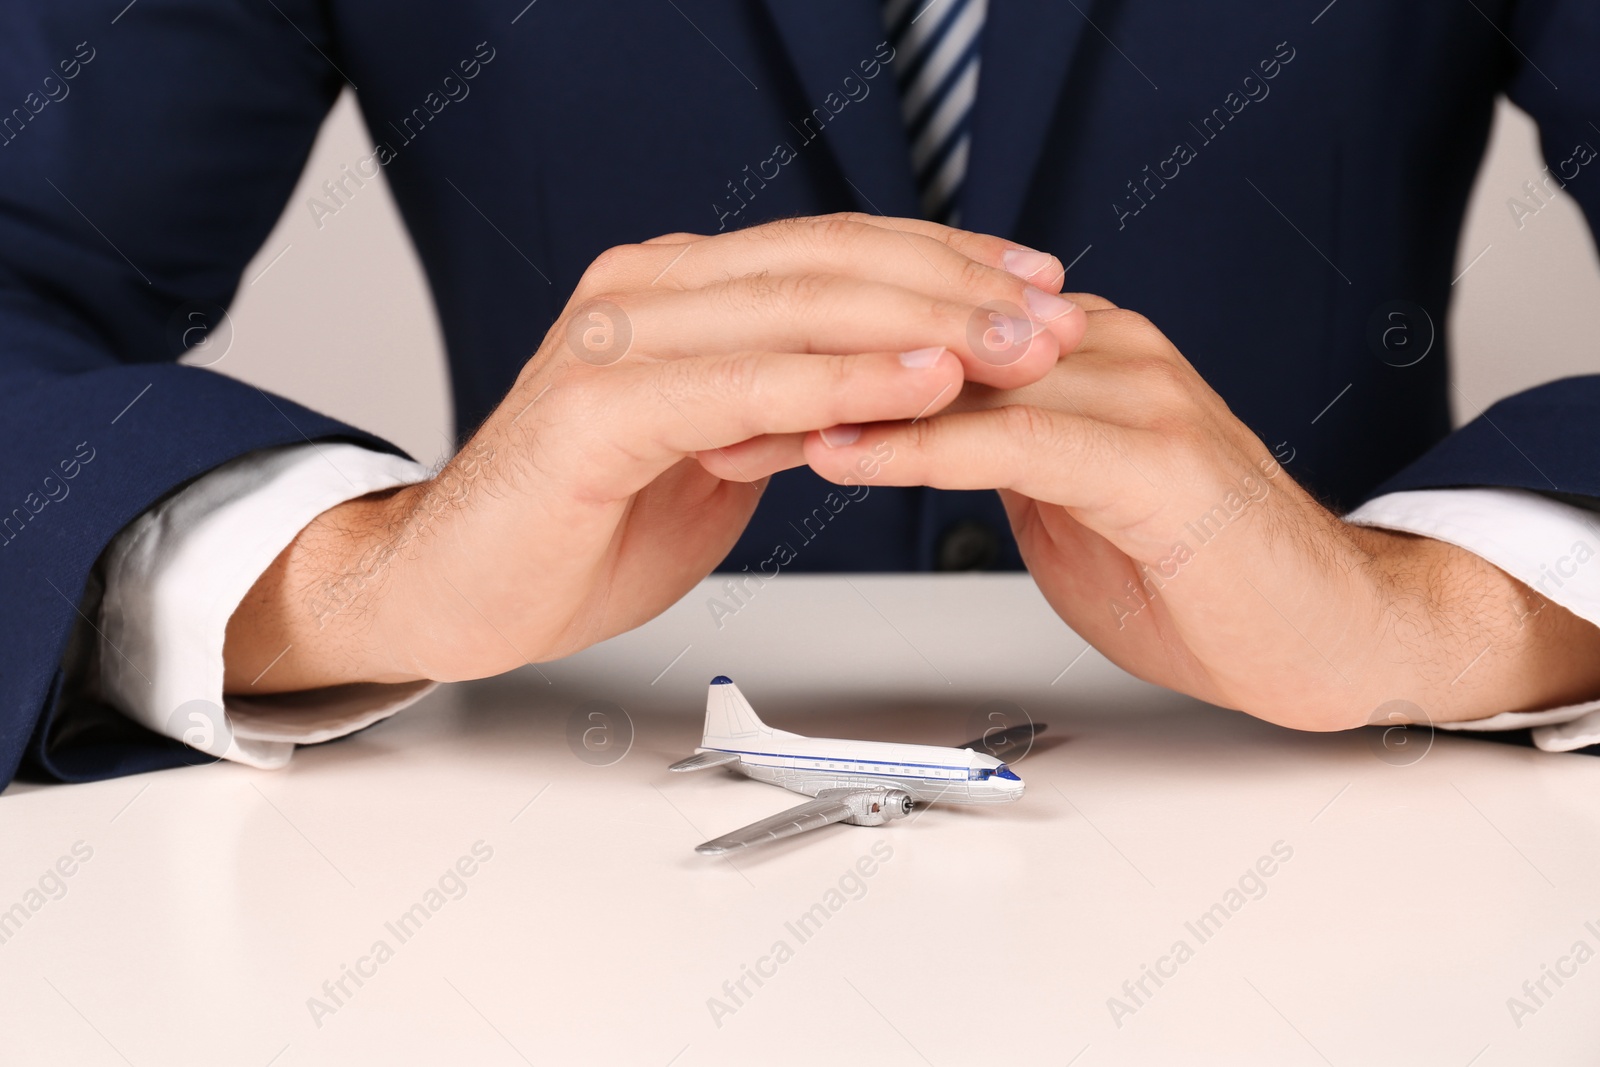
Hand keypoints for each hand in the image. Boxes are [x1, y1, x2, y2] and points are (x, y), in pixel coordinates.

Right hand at [224, 214, 1077, 690]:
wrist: (456, 590)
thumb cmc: (578, 525)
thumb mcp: (712, 453)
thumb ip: (782, 405)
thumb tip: (877, 389)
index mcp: (678, 291)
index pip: (833, 251)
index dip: (942, 262)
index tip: (1034, 286)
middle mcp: (648, 290)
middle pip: (831, 262)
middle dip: (958, 287)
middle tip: (1055, 314)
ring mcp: (618, 339)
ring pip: (798, 307)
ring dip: (923, 326)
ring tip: (1020, 346)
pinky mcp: (597, 408)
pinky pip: (743, 383)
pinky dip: (842, 381)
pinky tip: (923, 384)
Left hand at [800, 293, 1599, 728]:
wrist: (1329, 631)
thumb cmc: (1200, 577)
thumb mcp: (1068, 504)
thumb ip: (999, 456)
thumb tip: (912, 438)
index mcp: (1077, 352)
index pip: (926, 325)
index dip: (821, 346)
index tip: (726, 376)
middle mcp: (1105, 352)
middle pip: (927, 335)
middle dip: (808, 362)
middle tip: (703, 389)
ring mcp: (1139, 398)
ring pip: (960, 374)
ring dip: (841, 395)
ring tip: (740, 417)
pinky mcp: (1161, 463)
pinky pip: (1015, 441)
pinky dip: (919, 446)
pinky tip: (842, 453)